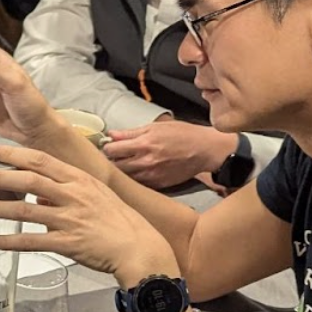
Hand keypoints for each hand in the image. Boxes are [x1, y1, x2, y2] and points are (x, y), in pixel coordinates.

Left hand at [0, 143, 175, 283]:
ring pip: (25, 210)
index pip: (40, 160)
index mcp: (79, 179)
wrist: (139, 247)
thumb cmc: (118, 220)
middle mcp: (72, 195)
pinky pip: (31, 241)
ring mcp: (69, 219)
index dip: (12, 154)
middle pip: (28, 180)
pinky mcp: (67, 244)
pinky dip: (9, 240)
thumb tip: (40, 193)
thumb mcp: (95, 194)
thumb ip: (67, 190)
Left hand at [103, 117, 237, 189]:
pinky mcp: (159, 185)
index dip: (107, 148)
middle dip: (111, 161)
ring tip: (124, 164)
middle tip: (114, 157)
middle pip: (114, 166)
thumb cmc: (182, 134)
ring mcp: (152, 176)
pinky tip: (137, 172)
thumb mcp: (156, 127)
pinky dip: (133, 179)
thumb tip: (111, 134)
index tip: (109, 146)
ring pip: (124, 178)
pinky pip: (138, 184)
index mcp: (143, 144)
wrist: (204, 150)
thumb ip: (131, 133)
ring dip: (121, 171)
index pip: (112, 150)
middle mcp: (145, 162)